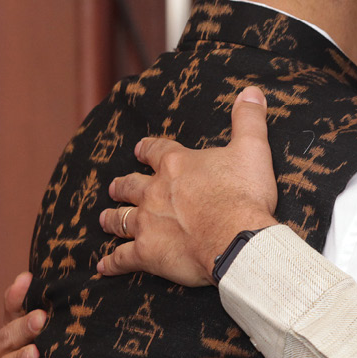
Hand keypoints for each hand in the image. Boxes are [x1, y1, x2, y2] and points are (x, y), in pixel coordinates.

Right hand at [0, 271, 45, 357]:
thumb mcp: (39, 335)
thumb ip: (32, 310)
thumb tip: (26, 277)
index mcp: (4, 337)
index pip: (9, 313)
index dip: (16, 298)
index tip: (28, 282)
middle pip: (4, 340)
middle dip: (21, 329)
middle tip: (40, 319)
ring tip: (33, 354)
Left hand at [97, 86, 279, 285]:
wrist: (236, 237)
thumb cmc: (244, 193)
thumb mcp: (252, 148)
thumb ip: (249, 119)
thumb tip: (250, 91)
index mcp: (176, 164)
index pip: (155, 150)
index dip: (147, 149)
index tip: (139, 149)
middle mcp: (154, 191)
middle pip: (131, 185)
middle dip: (123, 185)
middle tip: (115, 186)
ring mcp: (147, 223)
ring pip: (121, 219)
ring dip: (112, 218)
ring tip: (105, 219)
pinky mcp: (147, 253)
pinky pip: (123, 258)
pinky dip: (112, 262)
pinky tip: (103, 266)